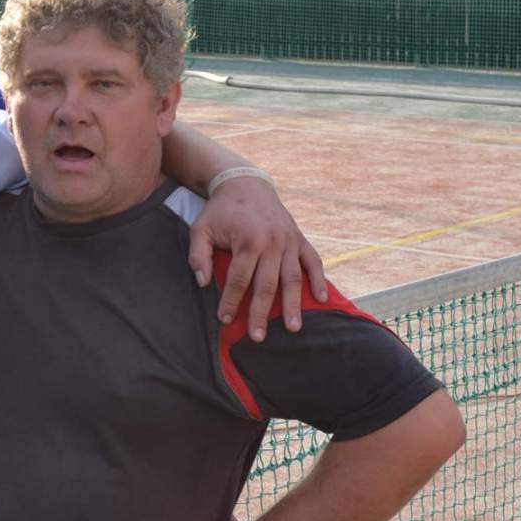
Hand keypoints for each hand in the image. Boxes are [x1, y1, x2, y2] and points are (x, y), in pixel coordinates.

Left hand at [188, 176, 326, 340]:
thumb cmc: (221, 211)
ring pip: (293, 278)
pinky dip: (319, 279)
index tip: (224, 320)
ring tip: (294, 328)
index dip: (231, 301)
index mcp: (248, 241)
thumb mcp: (201, 228)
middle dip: (261, 313)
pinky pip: (313, 261)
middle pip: (268, 285)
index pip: (239, 279)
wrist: (245, 183)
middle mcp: (272, 242)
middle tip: (258, 337)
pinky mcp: (299, 238)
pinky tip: (321, 299)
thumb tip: (203, 282)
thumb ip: (198, 255)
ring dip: (294, 304)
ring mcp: (289, 241)